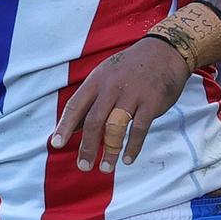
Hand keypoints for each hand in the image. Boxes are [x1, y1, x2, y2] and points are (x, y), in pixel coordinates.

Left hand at [50, 37, 190, 172]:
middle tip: (84, 166)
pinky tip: (127, 159)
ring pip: (115, 128)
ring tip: (106, 168)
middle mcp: (112, 87)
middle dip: (88, 146)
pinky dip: (133, 146)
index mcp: (97, 80)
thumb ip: (90, 101)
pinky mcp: (151, 101)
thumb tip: (70, 129)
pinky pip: (139, 129)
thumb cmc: (130, 68)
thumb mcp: (105, 76)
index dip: (65, 125)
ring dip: (110, 151)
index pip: (76, 104)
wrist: (164, 52)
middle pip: (94, 121)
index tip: (56, 144)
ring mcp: (133, 94)